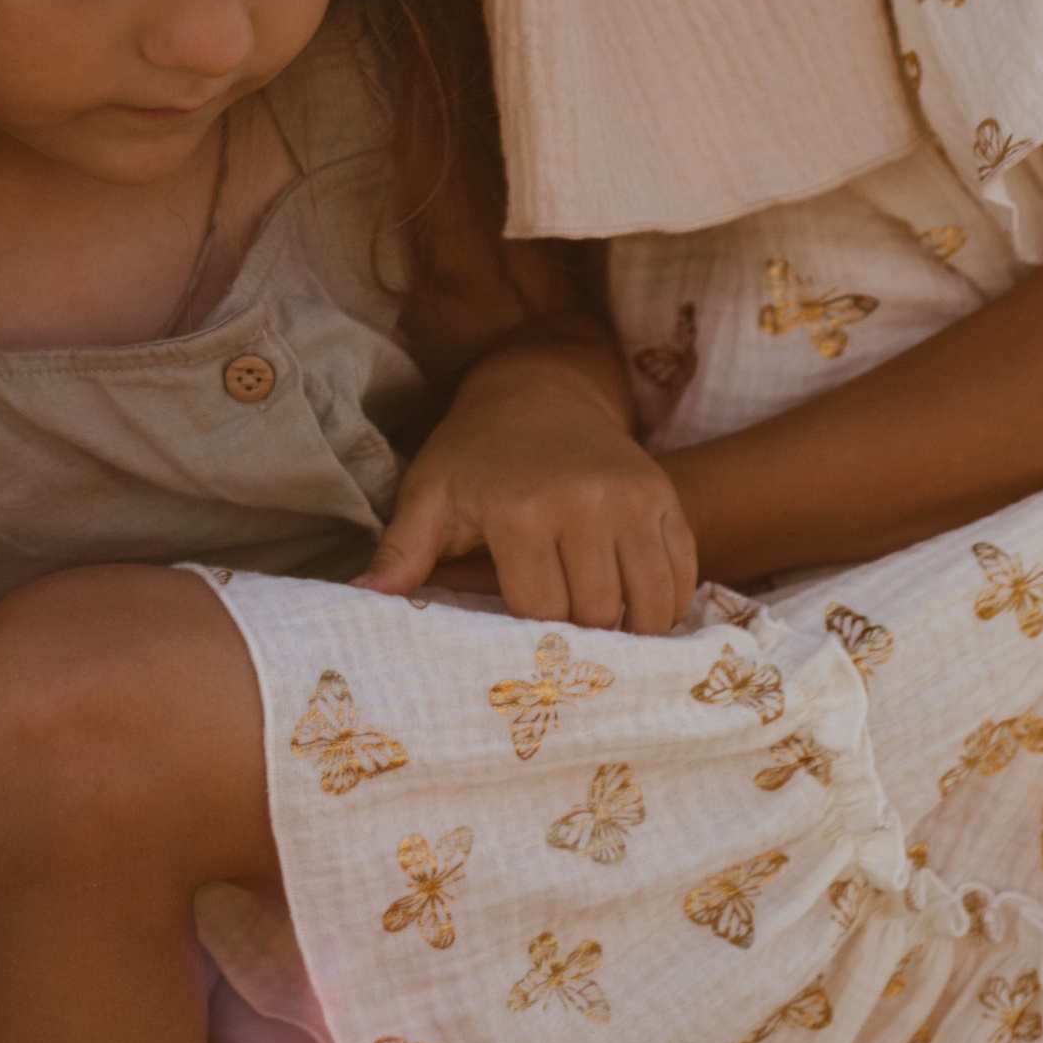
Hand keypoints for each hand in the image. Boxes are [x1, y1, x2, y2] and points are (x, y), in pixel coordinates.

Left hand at [357, 331, 698, 632]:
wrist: (536, 388)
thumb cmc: (473, 452)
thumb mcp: (429, 496)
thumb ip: (400, 553)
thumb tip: (359, 605)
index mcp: (520, 509)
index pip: (540, 612)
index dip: (530, 642)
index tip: (519, 652)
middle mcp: (584, 501)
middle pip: (597, 612)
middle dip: (579, 643)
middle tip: (562, 654)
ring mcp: (631, 496)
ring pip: (649, 599)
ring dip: (632, 633)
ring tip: (606, 645)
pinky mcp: (662, 494)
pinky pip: (683, 569)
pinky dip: (669, 603)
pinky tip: (642, 615)